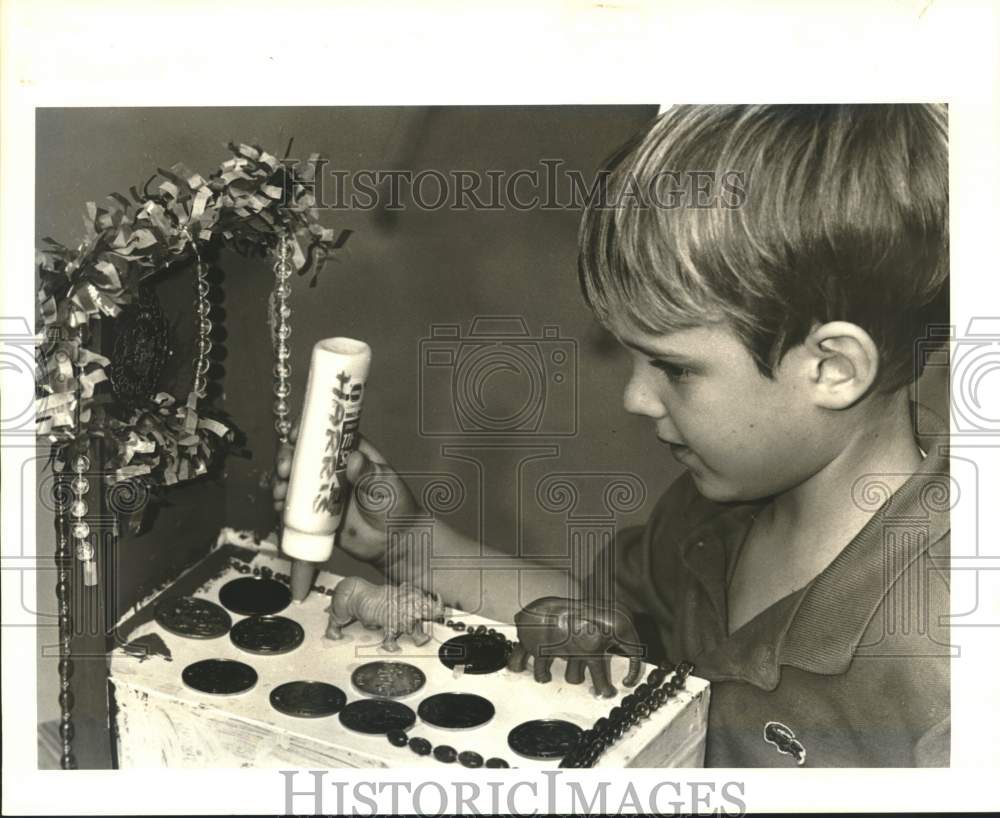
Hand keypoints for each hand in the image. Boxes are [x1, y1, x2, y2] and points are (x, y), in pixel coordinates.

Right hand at [273, 425, 420, 566]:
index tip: (293, 436)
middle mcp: (335, 469)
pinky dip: (283, 503)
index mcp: (352, 454)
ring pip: (296, 479)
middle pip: (305, 455)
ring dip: (283, 481)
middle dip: (289, 458)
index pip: (327, 435)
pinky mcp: (318, 512)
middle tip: (284, 469)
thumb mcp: (385, 486)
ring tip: (280, 491)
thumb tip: (354, 458)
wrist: (393, 542)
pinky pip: (296, 504)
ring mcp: (325, 491)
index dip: (307, 431)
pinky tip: (279, 506)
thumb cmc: (396, 507)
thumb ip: (370, 473)